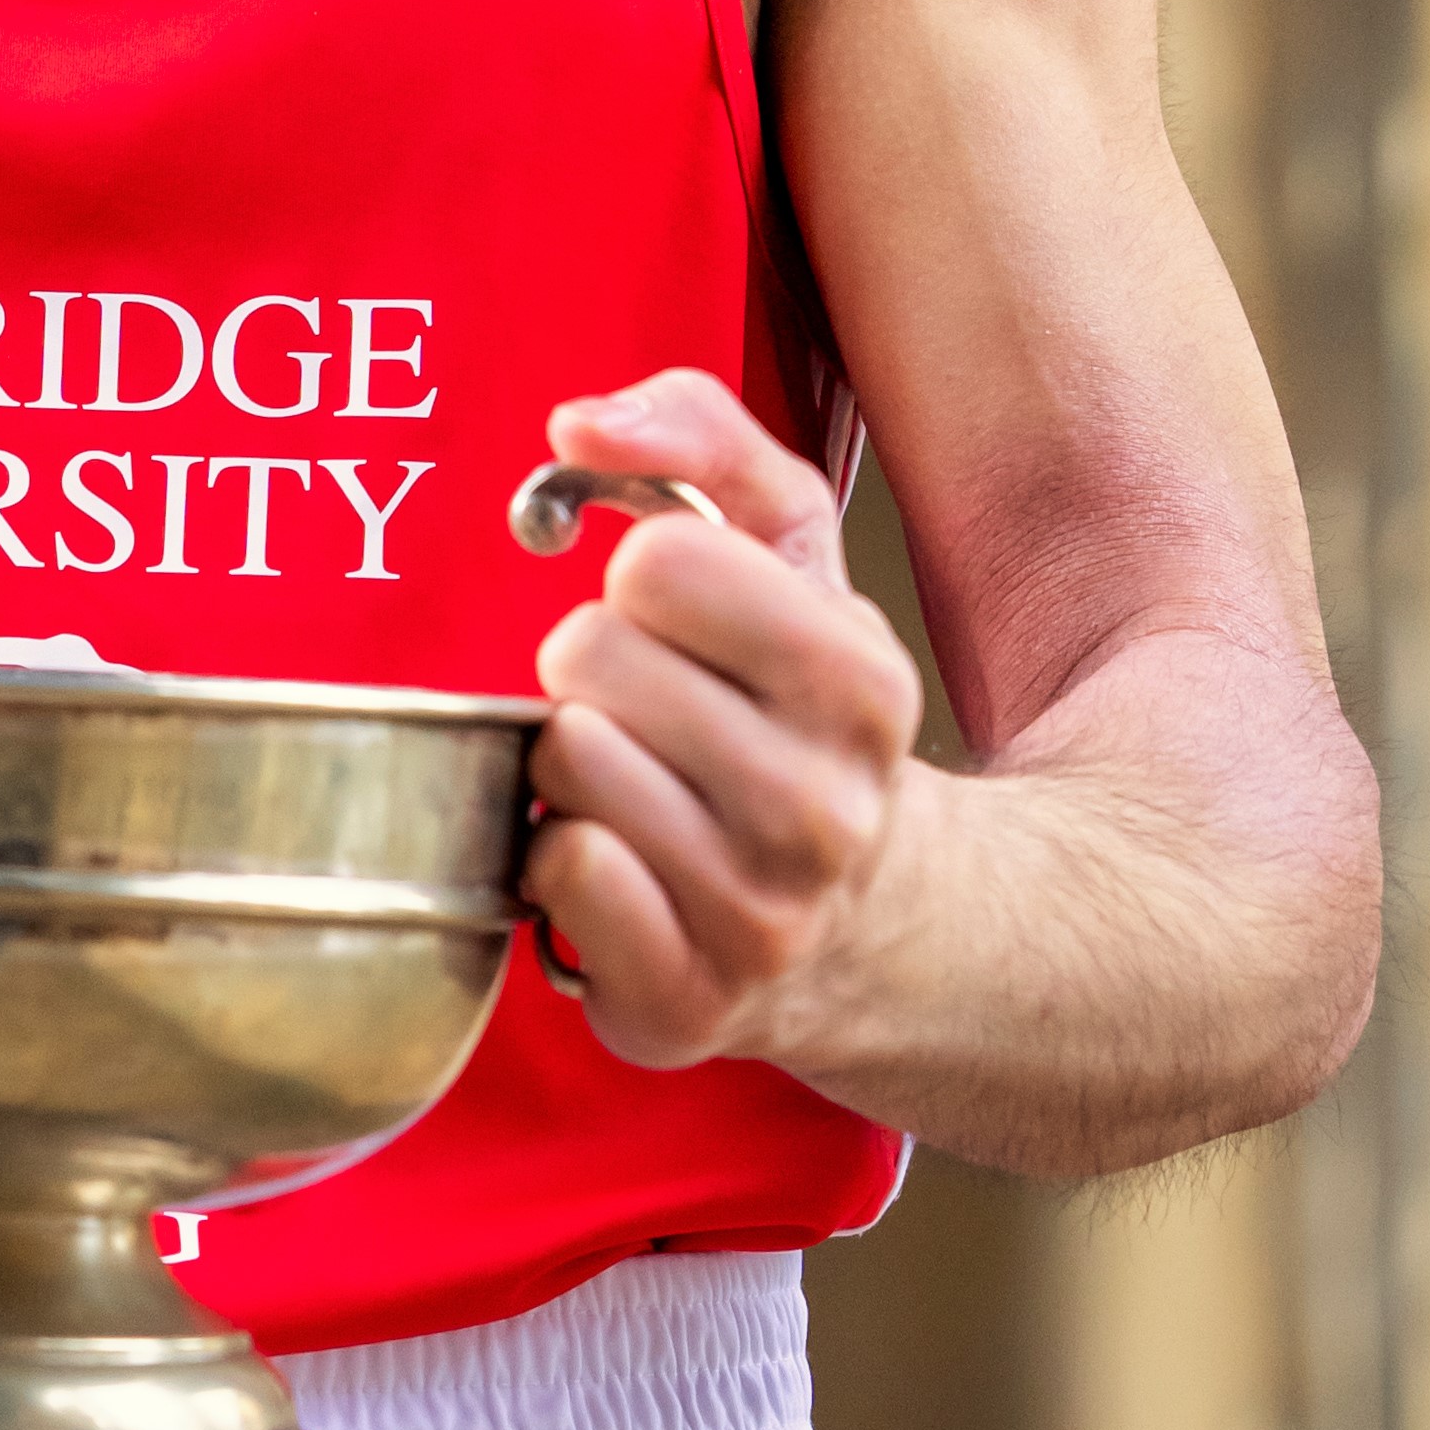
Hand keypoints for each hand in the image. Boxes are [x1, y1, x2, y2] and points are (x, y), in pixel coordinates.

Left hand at [523, 369, 920, 1072]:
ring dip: (572, 765)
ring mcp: (758, 920)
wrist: (872, 922)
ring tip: (638, 787)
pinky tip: (620, 864)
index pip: (660, 562)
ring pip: (567, 763)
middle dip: (594, 670)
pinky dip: (561, 856)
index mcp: (861, 681)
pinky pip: (557, 874)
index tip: (679, 623)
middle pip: (590, 659)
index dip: (643, 579)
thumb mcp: (788, 550)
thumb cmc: (798, 708)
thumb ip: (697, 433)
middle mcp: (823, 809)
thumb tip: (577, 423)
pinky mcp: (684, 1005)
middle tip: (650, 712)